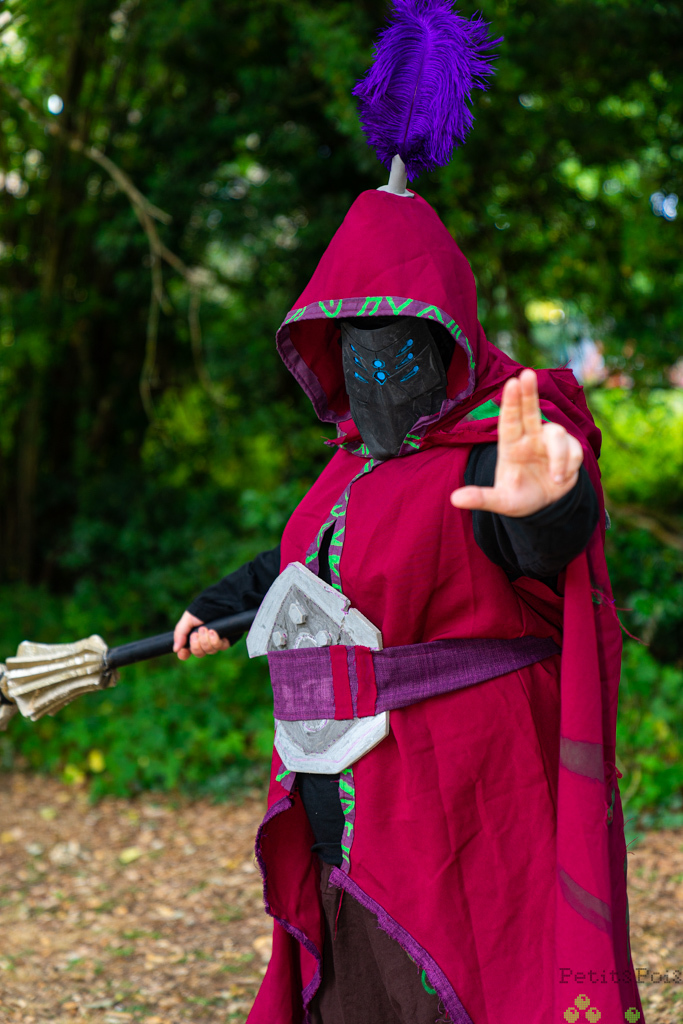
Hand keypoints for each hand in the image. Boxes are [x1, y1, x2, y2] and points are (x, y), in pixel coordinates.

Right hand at [173, 610, 229, 660]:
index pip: (185, 653)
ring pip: (209, 651)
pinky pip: (220, 647)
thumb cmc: (202, 609)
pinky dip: (215, 640)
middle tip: (196, 633)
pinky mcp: (225, 641)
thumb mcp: (187, 619)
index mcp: (192, 638)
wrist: (218, 602)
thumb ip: (180, 634)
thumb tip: (175, 649)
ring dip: (205, 640)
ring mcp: (214, 643)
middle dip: (196, 644)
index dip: (184, 654)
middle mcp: (203, 642)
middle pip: (198, 654)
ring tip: (205, 628)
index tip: (184, 650)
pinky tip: (213, 632)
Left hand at [450, 369, 583, 517]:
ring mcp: (550, 442)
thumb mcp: (500, 502)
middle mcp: (530, 438)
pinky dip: (569, 466)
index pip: (509, 420)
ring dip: (558, 456)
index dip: (510, 402)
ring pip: (557, 433)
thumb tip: (455, 499)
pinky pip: (574, 450)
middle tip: (527, 374)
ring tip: (555, 479)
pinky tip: (561, 480)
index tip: (512, 382)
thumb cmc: (520, 498)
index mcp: (510, 446)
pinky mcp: (569, 449)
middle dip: (529, 393)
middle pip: (530, 411)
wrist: (545, 509)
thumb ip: (481, 499)